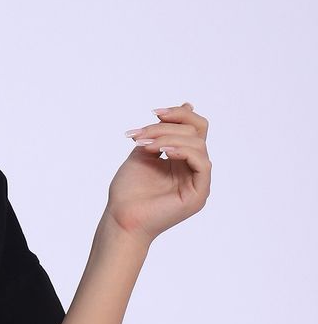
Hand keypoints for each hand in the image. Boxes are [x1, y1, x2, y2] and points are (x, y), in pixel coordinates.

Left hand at [107, 102, 211, 242]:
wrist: (120, 218)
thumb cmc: (128, 191)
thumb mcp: (143, 151)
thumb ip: (161, 132)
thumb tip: (187, 105)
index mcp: (182, 159)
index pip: (194, 128)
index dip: (178, 114)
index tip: (153, 112)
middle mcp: (193, 169)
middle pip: (196, 132)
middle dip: (167, 126)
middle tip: (141, 134)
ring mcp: (198, 182)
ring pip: (197, 144)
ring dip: (168, 139)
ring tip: (145, 146)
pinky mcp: (198, 194)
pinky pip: (202, 164)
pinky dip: (183, 152)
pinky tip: (163, 152)